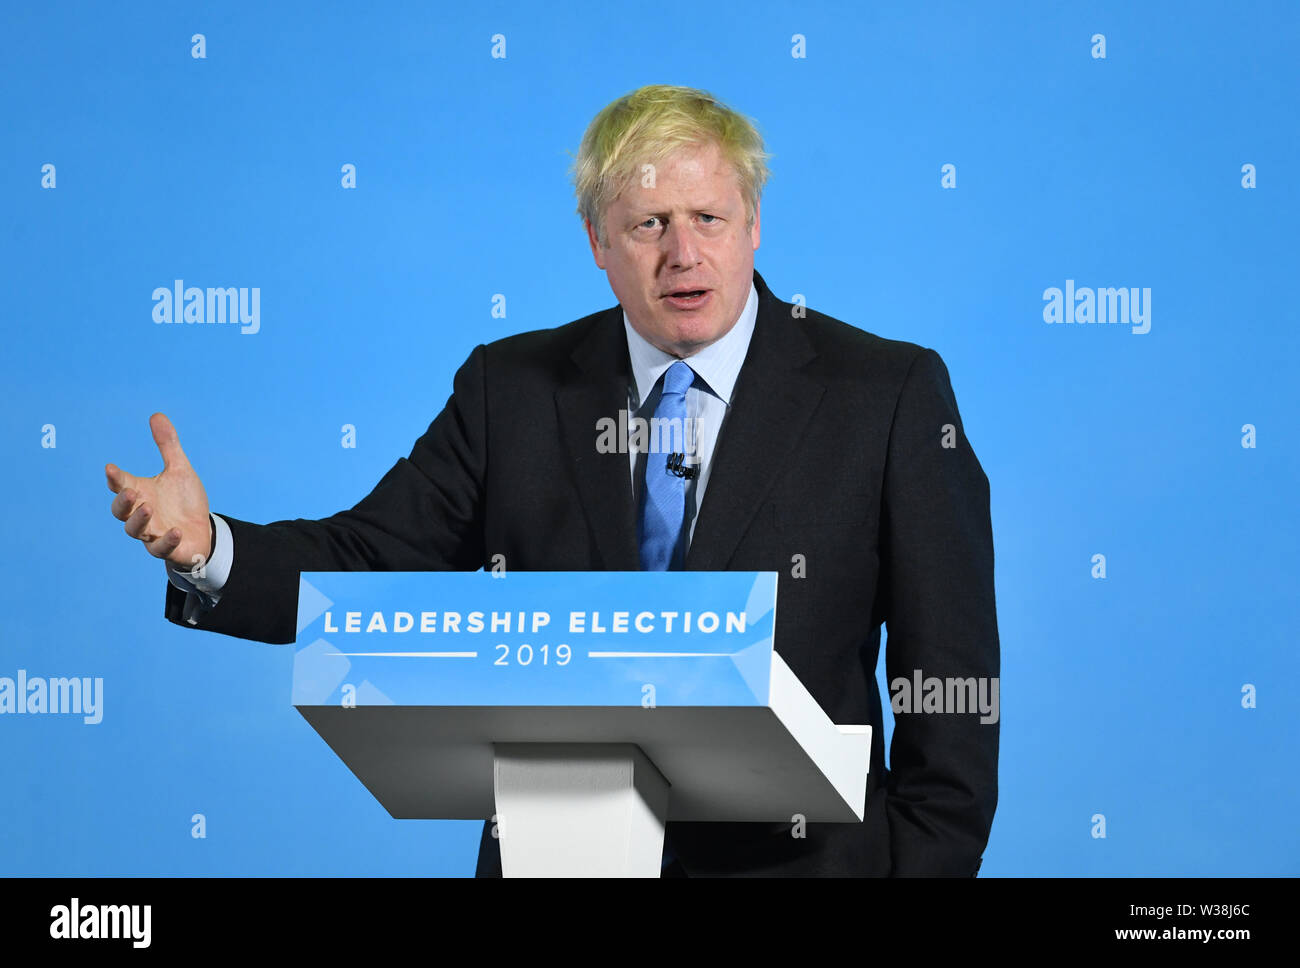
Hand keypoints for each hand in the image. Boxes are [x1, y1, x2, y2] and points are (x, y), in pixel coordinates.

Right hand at [106, 413, 212, 572]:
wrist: (202, 530)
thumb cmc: (185, 501)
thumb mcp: (180, 470)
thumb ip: (167, 445)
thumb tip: (157, 415)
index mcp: (141, 493)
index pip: (120, 484)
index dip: (114, 478)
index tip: (110, 468)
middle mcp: (141, 514)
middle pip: (121, 511)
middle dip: (123, 502)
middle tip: (130, 491)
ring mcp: (151, 533)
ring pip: (135, 530)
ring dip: (139, 520)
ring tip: (148, 508)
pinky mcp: (167, 548)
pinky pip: (161, 548)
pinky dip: (166, 541)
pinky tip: (176, 531)